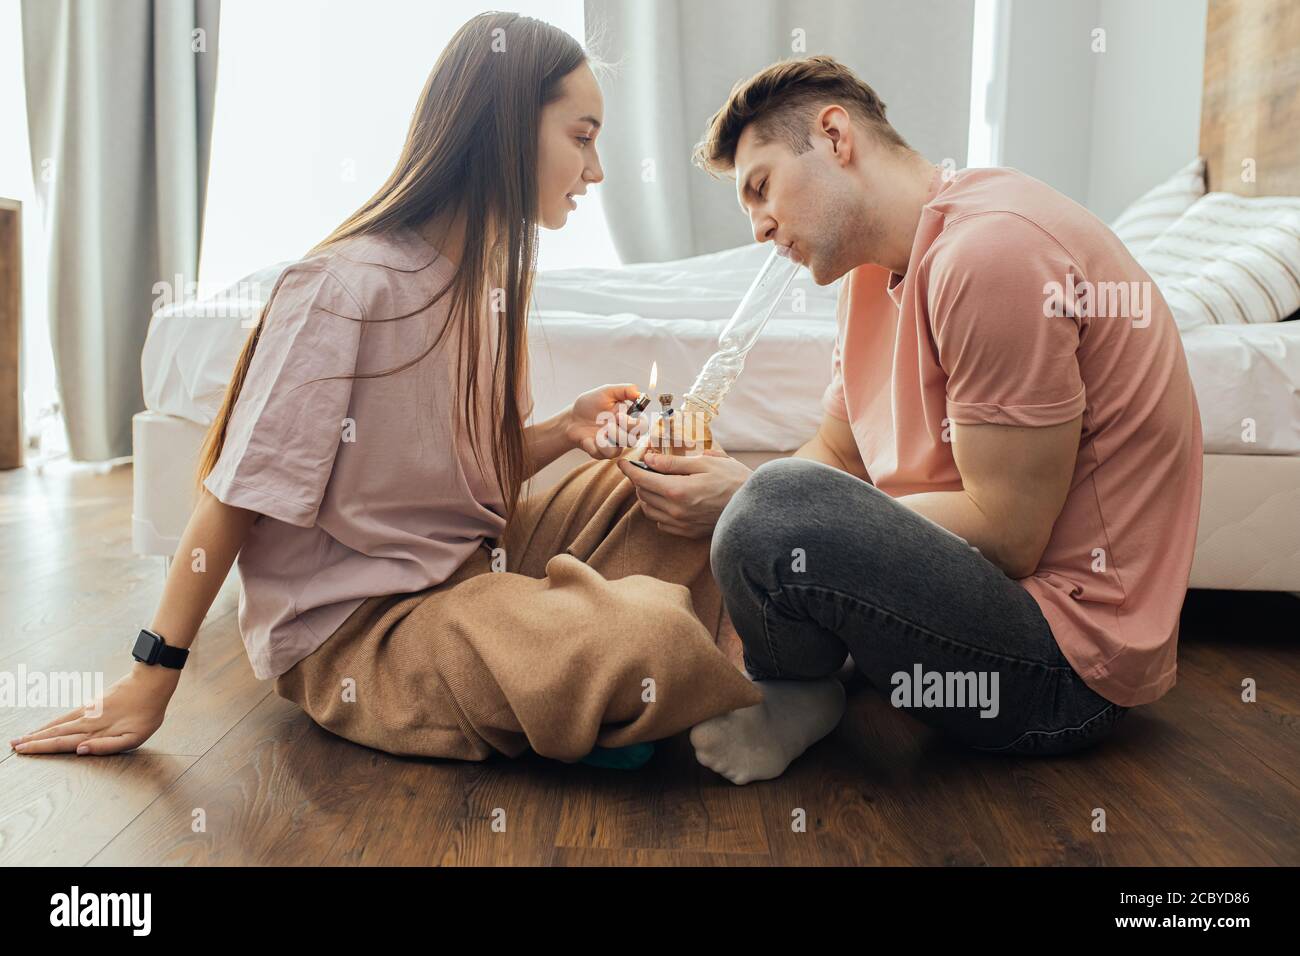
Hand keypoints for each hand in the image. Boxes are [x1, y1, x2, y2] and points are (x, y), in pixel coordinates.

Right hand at [8, 663, 177, 755]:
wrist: (152, 683)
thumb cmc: (147, 714)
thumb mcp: (134, 737)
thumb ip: (106, 746)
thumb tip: (78, 750)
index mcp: (96, 732)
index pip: (63, 743)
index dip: (42, 748)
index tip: (23, 751)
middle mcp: (88, 722)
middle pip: (55, 733)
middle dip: (33, 741)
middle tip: (13, 746)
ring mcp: (89, 711)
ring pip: (58, 723)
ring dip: (39, 731)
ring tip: (22, 738)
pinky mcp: (93, 704)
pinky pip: (67, 715)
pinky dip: (52, 722)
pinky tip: (46, 726)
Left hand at [566, 383, 645, 459]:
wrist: (571, 419)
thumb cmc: (589, 405)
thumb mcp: (606, 392)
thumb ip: (624, 390)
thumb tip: (639, 392)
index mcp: (628, 418)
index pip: (643, 425)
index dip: (636, 423)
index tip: (620, 415)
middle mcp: (624, 432)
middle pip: (636, 437)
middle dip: (623, 428)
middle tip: (610, 421)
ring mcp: (615, 444)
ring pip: (623, 446)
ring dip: (612, 435)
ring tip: (601, 429)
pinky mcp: (604, 453)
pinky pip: (609, 452)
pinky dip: (600, 444)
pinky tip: (592, 438)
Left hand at [617, 449, 752, 537]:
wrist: (755, 507)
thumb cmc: (733, 480)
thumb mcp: (704, 462)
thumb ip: (673, 463)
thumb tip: (649, 460)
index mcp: (677, 491)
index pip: (642, 479)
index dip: (629, 469)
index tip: (623, 462)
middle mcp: (675, 511)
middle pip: (643, 495)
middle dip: (639, 480)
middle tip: (645, 468)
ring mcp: (681, 524)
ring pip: (649, 511)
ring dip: (647, 496)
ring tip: (656, 483)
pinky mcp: (688, 533)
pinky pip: (662, 523)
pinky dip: (658, 511)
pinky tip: (668, 500)